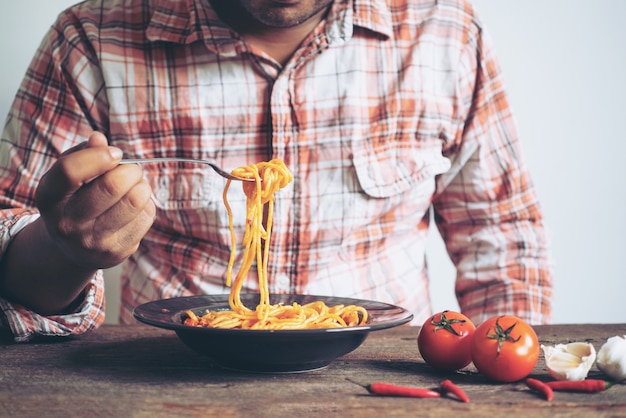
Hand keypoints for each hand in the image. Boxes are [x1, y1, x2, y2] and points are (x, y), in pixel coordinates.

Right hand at [35, 132, 155, 269]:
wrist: (72, 249)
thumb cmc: (74, 200)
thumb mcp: (68, 177)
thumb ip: (83, 154)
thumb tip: (100, 139)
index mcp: (49, 197)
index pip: (70, 171)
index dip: (99, 156)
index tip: (115, 153)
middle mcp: (68, 223)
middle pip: (112, 185)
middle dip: (130, 170)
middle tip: (131, 169)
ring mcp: (93, 241)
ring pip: (135, 200)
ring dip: (142, 186)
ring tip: (134, 186)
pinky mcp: (117, 252)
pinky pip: (146, 216)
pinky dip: (147, 204)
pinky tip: (134, 207)